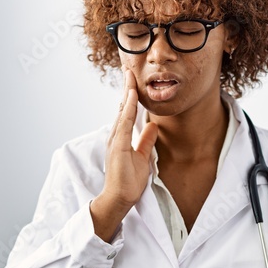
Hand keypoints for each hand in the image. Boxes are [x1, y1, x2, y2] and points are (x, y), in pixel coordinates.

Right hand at [100, 66, 157, 209]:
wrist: (119, 198)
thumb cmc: (128, 181)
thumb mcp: (143, 157)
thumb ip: (146, 140)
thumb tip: (153, 126)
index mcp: (121, 137)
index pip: (126, 111)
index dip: (130, 95)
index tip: (133, 79)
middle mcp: (115, 135)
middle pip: (121, 106)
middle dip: (126, 87)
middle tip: (129, 69)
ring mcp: (114, 139)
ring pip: (121, 110)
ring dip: (126, 92)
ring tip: (130, 75)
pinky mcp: (117, 145)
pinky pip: (124, 122)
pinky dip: (127, 108)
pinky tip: (131, 96)